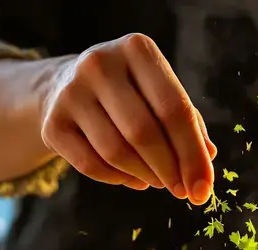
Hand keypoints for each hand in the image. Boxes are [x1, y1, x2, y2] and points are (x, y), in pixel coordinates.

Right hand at [39, 33, 216, 203]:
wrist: (65, 84)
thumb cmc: (130, 92)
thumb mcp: (160, 92)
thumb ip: (188, 124)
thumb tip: (205, 168)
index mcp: (137, 49)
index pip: (174, 108)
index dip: (193, 154)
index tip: (203, 188)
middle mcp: (99, 64)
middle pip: (144, 132)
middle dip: (170, 170)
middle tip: (183, 192)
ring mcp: (71, 93)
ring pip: (117, 152)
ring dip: (146, 177)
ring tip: (159, 182)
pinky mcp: (52, 123)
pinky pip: (92, 165)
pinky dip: (119, 180)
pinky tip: (135, 180)